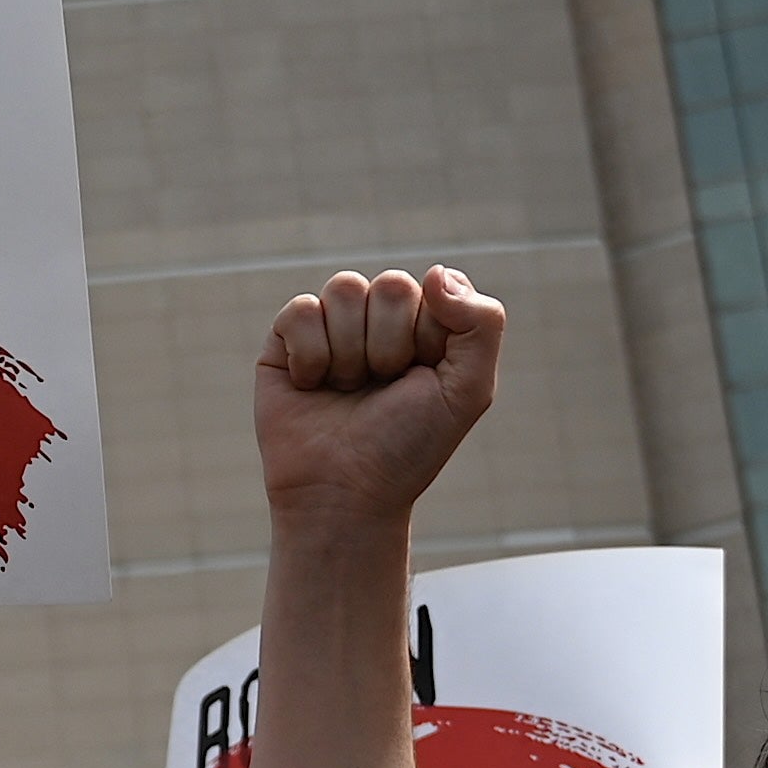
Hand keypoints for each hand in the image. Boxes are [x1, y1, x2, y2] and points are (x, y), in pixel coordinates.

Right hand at [255, 268, 504, 535]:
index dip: (428, 338)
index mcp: (426, 327)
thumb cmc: (406, 448)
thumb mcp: (468, 390)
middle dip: (389, 346)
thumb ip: (482, 324)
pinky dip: (311, 355)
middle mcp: (379, 321)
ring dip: (350, 352)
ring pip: (345, 289)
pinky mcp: (286, 340)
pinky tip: (312, 386)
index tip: (421, 381)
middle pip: (390, 284)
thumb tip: (437, 273)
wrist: (343, 494)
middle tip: (382, 388)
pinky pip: (302, 310)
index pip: (433, 289)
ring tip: (347, 390)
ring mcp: (333, 326)